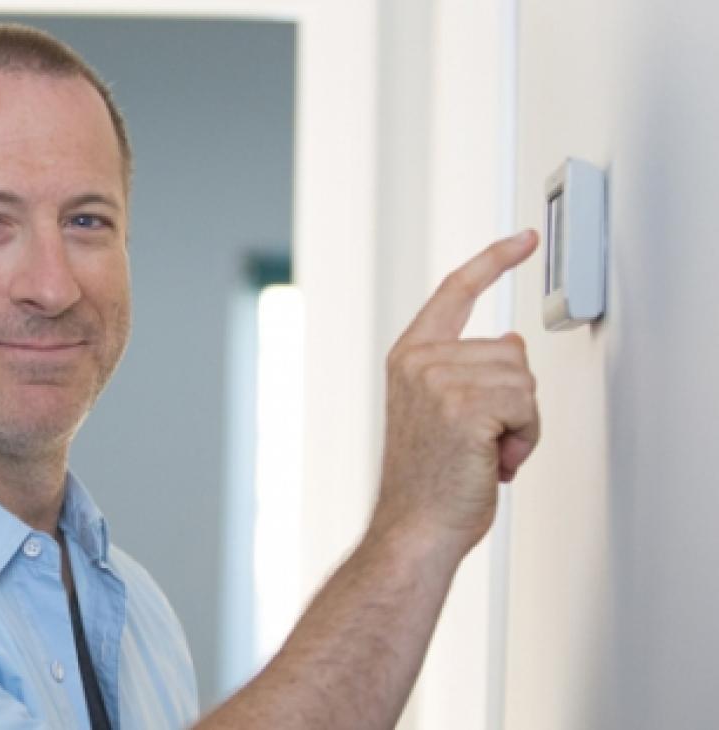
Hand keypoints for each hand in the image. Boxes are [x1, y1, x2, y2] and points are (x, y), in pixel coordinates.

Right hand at [374, 230, 540, 552]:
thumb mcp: (444, 412)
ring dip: (520, 423)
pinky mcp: (464, 405)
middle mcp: (420, 361)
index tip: (523, 240)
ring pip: (523, 378)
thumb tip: (510, 341)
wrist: (414, 528)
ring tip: (486, 453)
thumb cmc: (429, 483)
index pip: (455, 293)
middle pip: (510, 350)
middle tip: (483, 441)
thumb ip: (469, 370)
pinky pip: (527, 404)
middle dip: (513, 400)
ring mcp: (439, 380)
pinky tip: (494, 462)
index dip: (492, 261)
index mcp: (408, 357)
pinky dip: (524, 439)